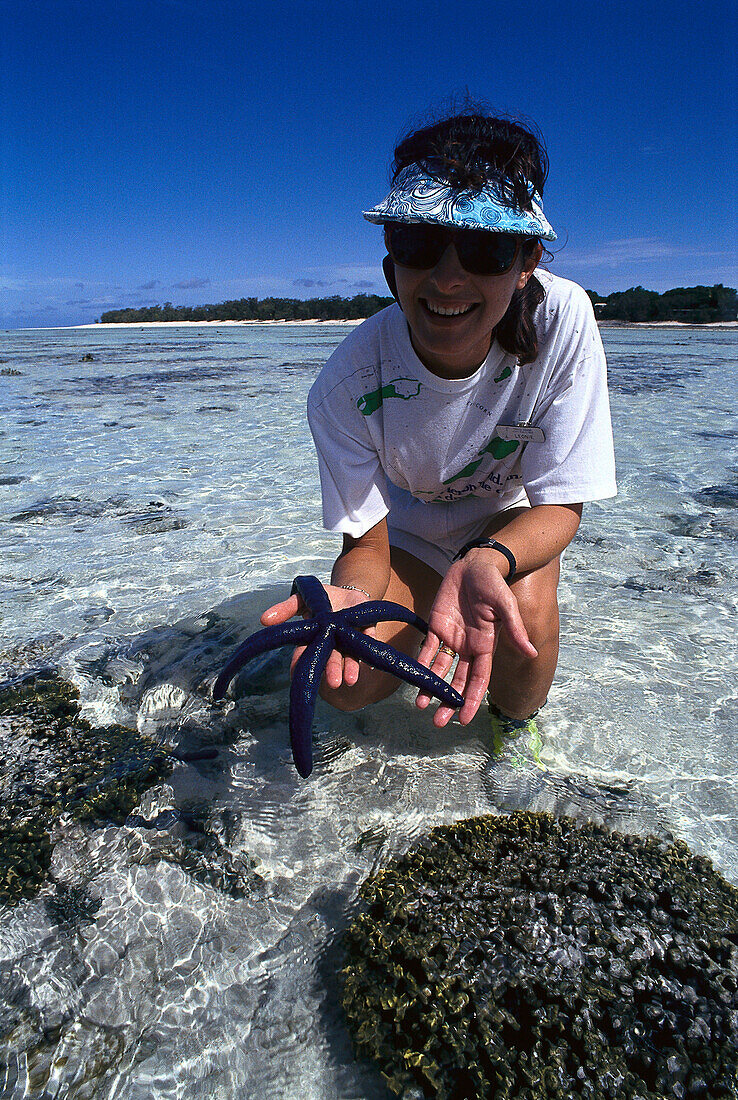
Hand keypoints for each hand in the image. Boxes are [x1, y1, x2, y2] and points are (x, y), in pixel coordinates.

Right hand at [260, 584, 372, 689]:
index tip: (295, 675)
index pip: (305, 654)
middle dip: (331, 670)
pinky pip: (369, 640)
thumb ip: (285, 609)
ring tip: (350, 680)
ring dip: (350, 669)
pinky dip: (369, 649)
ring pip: (350, 657)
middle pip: (330, 659)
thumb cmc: (321, 600)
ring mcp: (349, 640)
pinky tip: (369, 662)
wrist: (347, 591)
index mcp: (314, 639)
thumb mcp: (301, 600)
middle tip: (332, 683)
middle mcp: (332, 644)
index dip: (300, 664)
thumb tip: (263, 620)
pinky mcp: (366, 631)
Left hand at [415, 552, 537, 726]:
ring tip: (420, 706)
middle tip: (438, 722)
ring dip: (431, 687)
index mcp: (486, 645)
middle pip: (458, 681)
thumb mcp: (506, 605)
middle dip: (449, 701)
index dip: (472, 700)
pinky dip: (419, 663)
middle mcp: (468, 646)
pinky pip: (427, 648)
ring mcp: (452, 637)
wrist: (475, 564)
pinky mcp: (436, 625)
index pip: (479, 679)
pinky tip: (412, 678)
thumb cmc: (493, 584)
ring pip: (440, 669)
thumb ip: (514, 629)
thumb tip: (531, 653)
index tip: (464, 719)